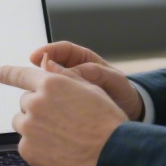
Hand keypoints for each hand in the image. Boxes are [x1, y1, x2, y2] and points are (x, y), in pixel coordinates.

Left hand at [0, 60, 127, 165]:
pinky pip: (26, 143)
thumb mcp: (91, 88)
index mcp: (50, 84)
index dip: (8, 73)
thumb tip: (47, 66)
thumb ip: (64, 76)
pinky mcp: (27, 150)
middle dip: (38, 107)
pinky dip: (37, 146)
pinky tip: (58, 149)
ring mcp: (29, 128)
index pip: (21, 75)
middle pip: (26, 102)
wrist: (111, 154)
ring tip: (60, 136)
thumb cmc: (105, 121)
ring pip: (23, 122)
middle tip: (61, 120)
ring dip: (35, 126)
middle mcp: (35, 103)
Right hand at [30, 42, 144, 121]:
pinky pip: (53, 102)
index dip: (47, 51)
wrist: (131, 114)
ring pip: (49, 86)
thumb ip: (91, 72)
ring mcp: (69, 90)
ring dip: (42, 89)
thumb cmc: (123, 93)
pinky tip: (44, 109)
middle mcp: (73, 73)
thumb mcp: (113, 79)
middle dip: (41, 71)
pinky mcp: (66, 105)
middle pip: (50, 67)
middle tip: (35, 79)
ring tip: (38, 95)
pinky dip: (48, 103)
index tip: (34, 57)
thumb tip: (62, 69)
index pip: (62, 50)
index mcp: (84, 60)